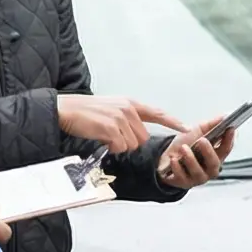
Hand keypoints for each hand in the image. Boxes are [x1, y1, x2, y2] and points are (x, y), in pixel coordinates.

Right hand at [59, 94, 187, 154]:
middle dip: (128, 142)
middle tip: (110, 136)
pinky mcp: (111, 128)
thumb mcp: (111, 109)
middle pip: (142, 138)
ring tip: (102, 134)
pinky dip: (110, 148)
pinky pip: (119, 148)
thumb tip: (136, 136)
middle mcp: (128, 109)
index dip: (172, 121)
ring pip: (131, 145)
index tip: (186, 127)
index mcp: (129, 103)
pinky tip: (99, 138)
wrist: (65, 109)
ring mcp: (120, 118)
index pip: (156, 112)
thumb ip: (127, 119)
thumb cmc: (85, 112)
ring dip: (118, 146)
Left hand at [158, 120, 233, 189]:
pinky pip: (182, 177)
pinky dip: (177, 167)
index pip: (226, 149)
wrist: (166, 157)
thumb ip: (212, 124)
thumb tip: (225, 116)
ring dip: (191, 159)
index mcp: (216, 156)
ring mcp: (197, 178)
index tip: (230, 128)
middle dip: (209, 152)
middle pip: (214, 163)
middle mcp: (209, 169)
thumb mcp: (197, 131)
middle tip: (202, 140)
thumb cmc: (185, 145)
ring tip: (184, 148)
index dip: (229, 139)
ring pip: (198, 172)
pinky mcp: (184, 183)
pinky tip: (174, 159)